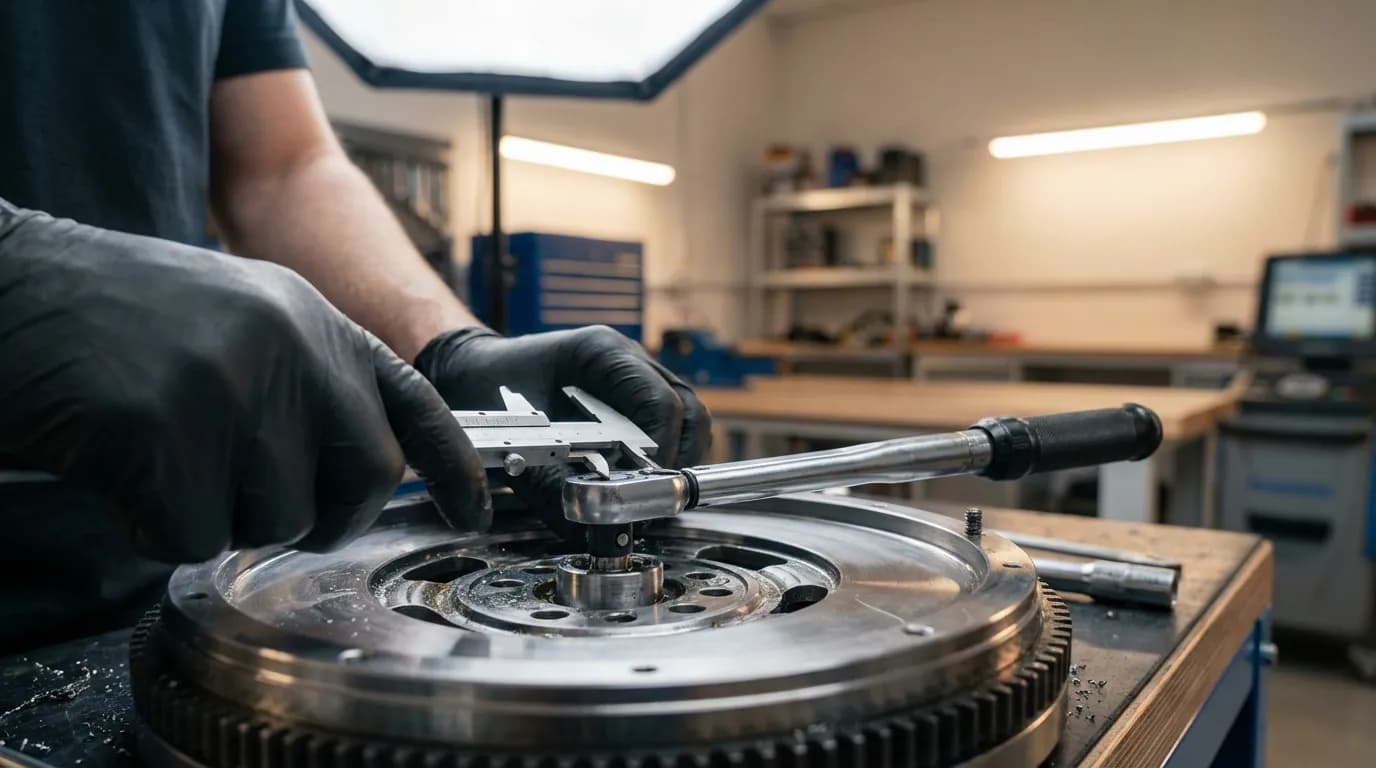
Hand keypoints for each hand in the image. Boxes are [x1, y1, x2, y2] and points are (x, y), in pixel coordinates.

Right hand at [0, 204, 489, 562]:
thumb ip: (304, 379)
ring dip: (215, 514)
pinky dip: (150, 527)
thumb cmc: (111, 320)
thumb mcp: (236, 320)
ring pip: (277, 518)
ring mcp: (230, 381)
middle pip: (365, 476)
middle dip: (318, 514)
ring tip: (159, 454)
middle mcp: (288, 342)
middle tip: (248, 502)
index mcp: (310, 316)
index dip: (452, 465)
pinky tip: (118, 471)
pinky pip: (191, 536)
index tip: (476, 512)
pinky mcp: (165, 427)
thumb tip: (361, 467)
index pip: (413, 399)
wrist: (3, 286)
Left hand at [415, 326, 710, 532]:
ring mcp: (638, 379)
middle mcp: (630, 361)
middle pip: (687, 412)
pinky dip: (662, 464)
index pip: (660, 403)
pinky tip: (636, 490)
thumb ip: (552, 486)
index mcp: (601, 351)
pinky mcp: (635, 403)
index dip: (661, 456)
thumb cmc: (486, 392)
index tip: (645, 494)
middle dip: (677, 465)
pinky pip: (671, 431)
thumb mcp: (511, 441)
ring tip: (646, 502)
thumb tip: (593, 530)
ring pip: (688, 422)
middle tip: (650, 506)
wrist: (473, 374)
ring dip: (674, 465)